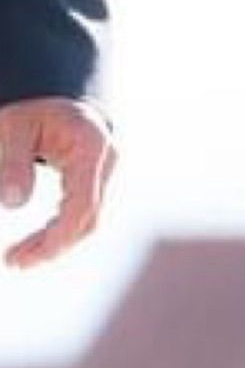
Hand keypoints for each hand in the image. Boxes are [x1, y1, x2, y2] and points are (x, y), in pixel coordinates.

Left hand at [0, 96, 118, 268]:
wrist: (60, 104)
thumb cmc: (34, 111)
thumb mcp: (13, 126)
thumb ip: (12, 161)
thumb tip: (12, 204)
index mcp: (91, 145)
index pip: (83, 203)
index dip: (58, 235)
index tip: (27, 254)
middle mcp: (108, 164)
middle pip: (88, 220)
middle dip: (53, 246)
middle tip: (16, 262)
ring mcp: (108, 178)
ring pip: (88, 224)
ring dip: (56, 245)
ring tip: (21, 258)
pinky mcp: (100, 189)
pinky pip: (84, 219)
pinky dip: (61, 235)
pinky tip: (38, 245)